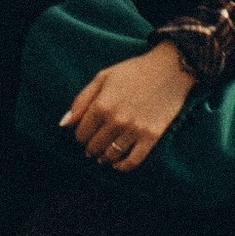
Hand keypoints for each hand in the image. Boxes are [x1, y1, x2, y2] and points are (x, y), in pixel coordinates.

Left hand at [63, 38, 194, 169]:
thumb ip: (81, 100)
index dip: (80, 136)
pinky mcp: (151, 136)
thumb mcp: (103, 77)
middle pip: (94, 146)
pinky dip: (123, 166)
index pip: (81, 134)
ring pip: (111, 155)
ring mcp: (134, 130)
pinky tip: (118, 163)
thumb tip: (64, 124)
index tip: (85, 133)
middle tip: (94, 145)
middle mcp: (116, 120)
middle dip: (91, 147)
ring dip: (104, 157)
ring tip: (103, 155)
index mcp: (101, 105)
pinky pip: (133, 161)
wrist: (170, 69)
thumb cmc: (134, 71)